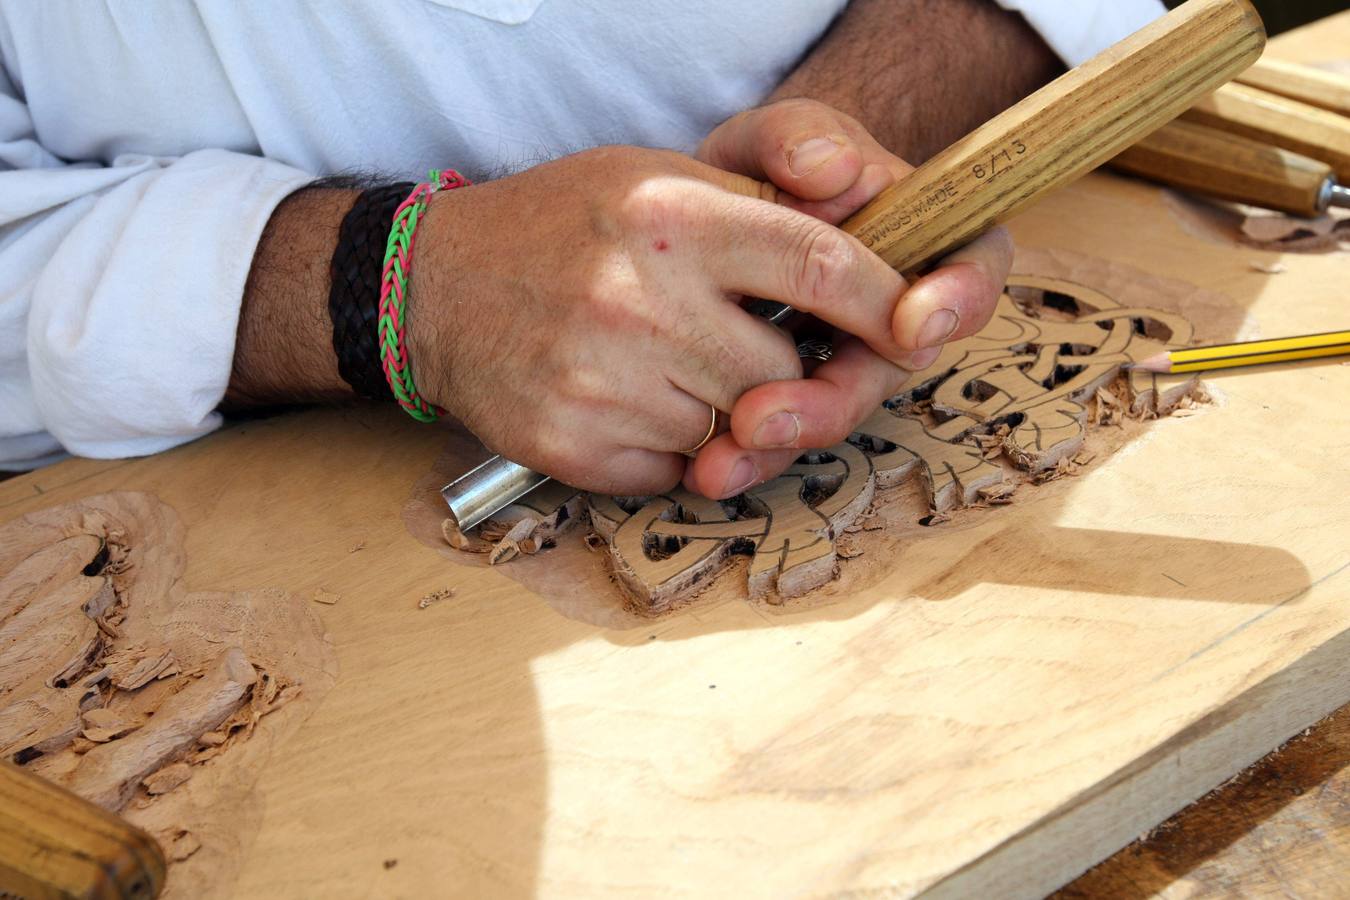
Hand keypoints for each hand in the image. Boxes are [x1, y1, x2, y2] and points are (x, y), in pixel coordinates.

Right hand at [408, 145, 924, 495]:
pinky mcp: (572, 446)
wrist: (433, 286)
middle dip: (783, 370)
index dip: (885, 303)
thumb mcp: (657, 174)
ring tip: (662, 361)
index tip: (912, 324)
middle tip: (736, 341)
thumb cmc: (561, 223)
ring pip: (733, 430)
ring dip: (720, 409)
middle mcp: (638, 297)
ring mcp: (601, 380)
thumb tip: (862, 247)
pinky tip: (627, 398)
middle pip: (784, 373)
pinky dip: (671, 446)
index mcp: (671, 214)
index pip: (821, 266)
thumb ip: (761, 202)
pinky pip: (676, 471)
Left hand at [682, 98, 1012, 498]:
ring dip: (781, 442)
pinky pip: (780, 434)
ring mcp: (844, 361)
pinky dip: (742, 453)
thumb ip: (798, 134)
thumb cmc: (760, 168)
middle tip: (768, 417)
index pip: (974, 268)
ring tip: (720, 461)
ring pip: (830, 414)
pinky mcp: (791, 395)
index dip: (957, 299)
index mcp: (924, 240)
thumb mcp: (777, 134)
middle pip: (890, 370)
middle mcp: (894, 314)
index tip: (910, 322)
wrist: (701, 215)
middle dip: (833, 401)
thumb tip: (829, 169)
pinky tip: (702, 469)